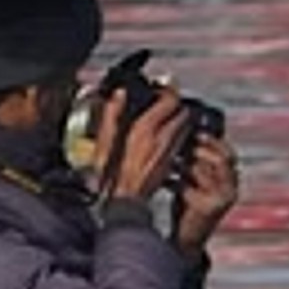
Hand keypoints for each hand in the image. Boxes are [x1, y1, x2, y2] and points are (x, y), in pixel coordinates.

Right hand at [94, 84, 193, 205]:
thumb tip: (119, 94)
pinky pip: (182, 139)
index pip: (171, 100)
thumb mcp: (104, 141)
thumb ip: (112, 115)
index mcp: (145, 129)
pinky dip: (177, 132)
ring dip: (178, 117)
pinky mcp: (172, 160)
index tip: (160, 87)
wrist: (124, 201)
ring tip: (164, 116)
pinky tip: (163, 134)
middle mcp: (163, 138)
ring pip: (185, 125)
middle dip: (176, 104)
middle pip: (183, 111)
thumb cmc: (110, 174)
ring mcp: (170, 149)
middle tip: (164, 101)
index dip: (168, 90)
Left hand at [173, 133, 239, 255]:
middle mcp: (232, 190)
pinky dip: (173, 182)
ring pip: (200, 170)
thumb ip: (198, 163)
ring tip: (168, 164)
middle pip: (218, 158)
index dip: (213, 141)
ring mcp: (222, 200)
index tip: (195, 133)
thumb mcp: (197, 182)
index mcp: (232, 181)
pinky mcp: (208, 209)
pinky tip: (164, 182)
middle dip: (196, 150)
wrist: (187, 241)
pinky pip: (187, 186)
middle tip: (177, 147)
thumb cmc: (189, 206)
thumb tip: (187, 134)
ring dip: (181, 165)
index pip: (228, 154)